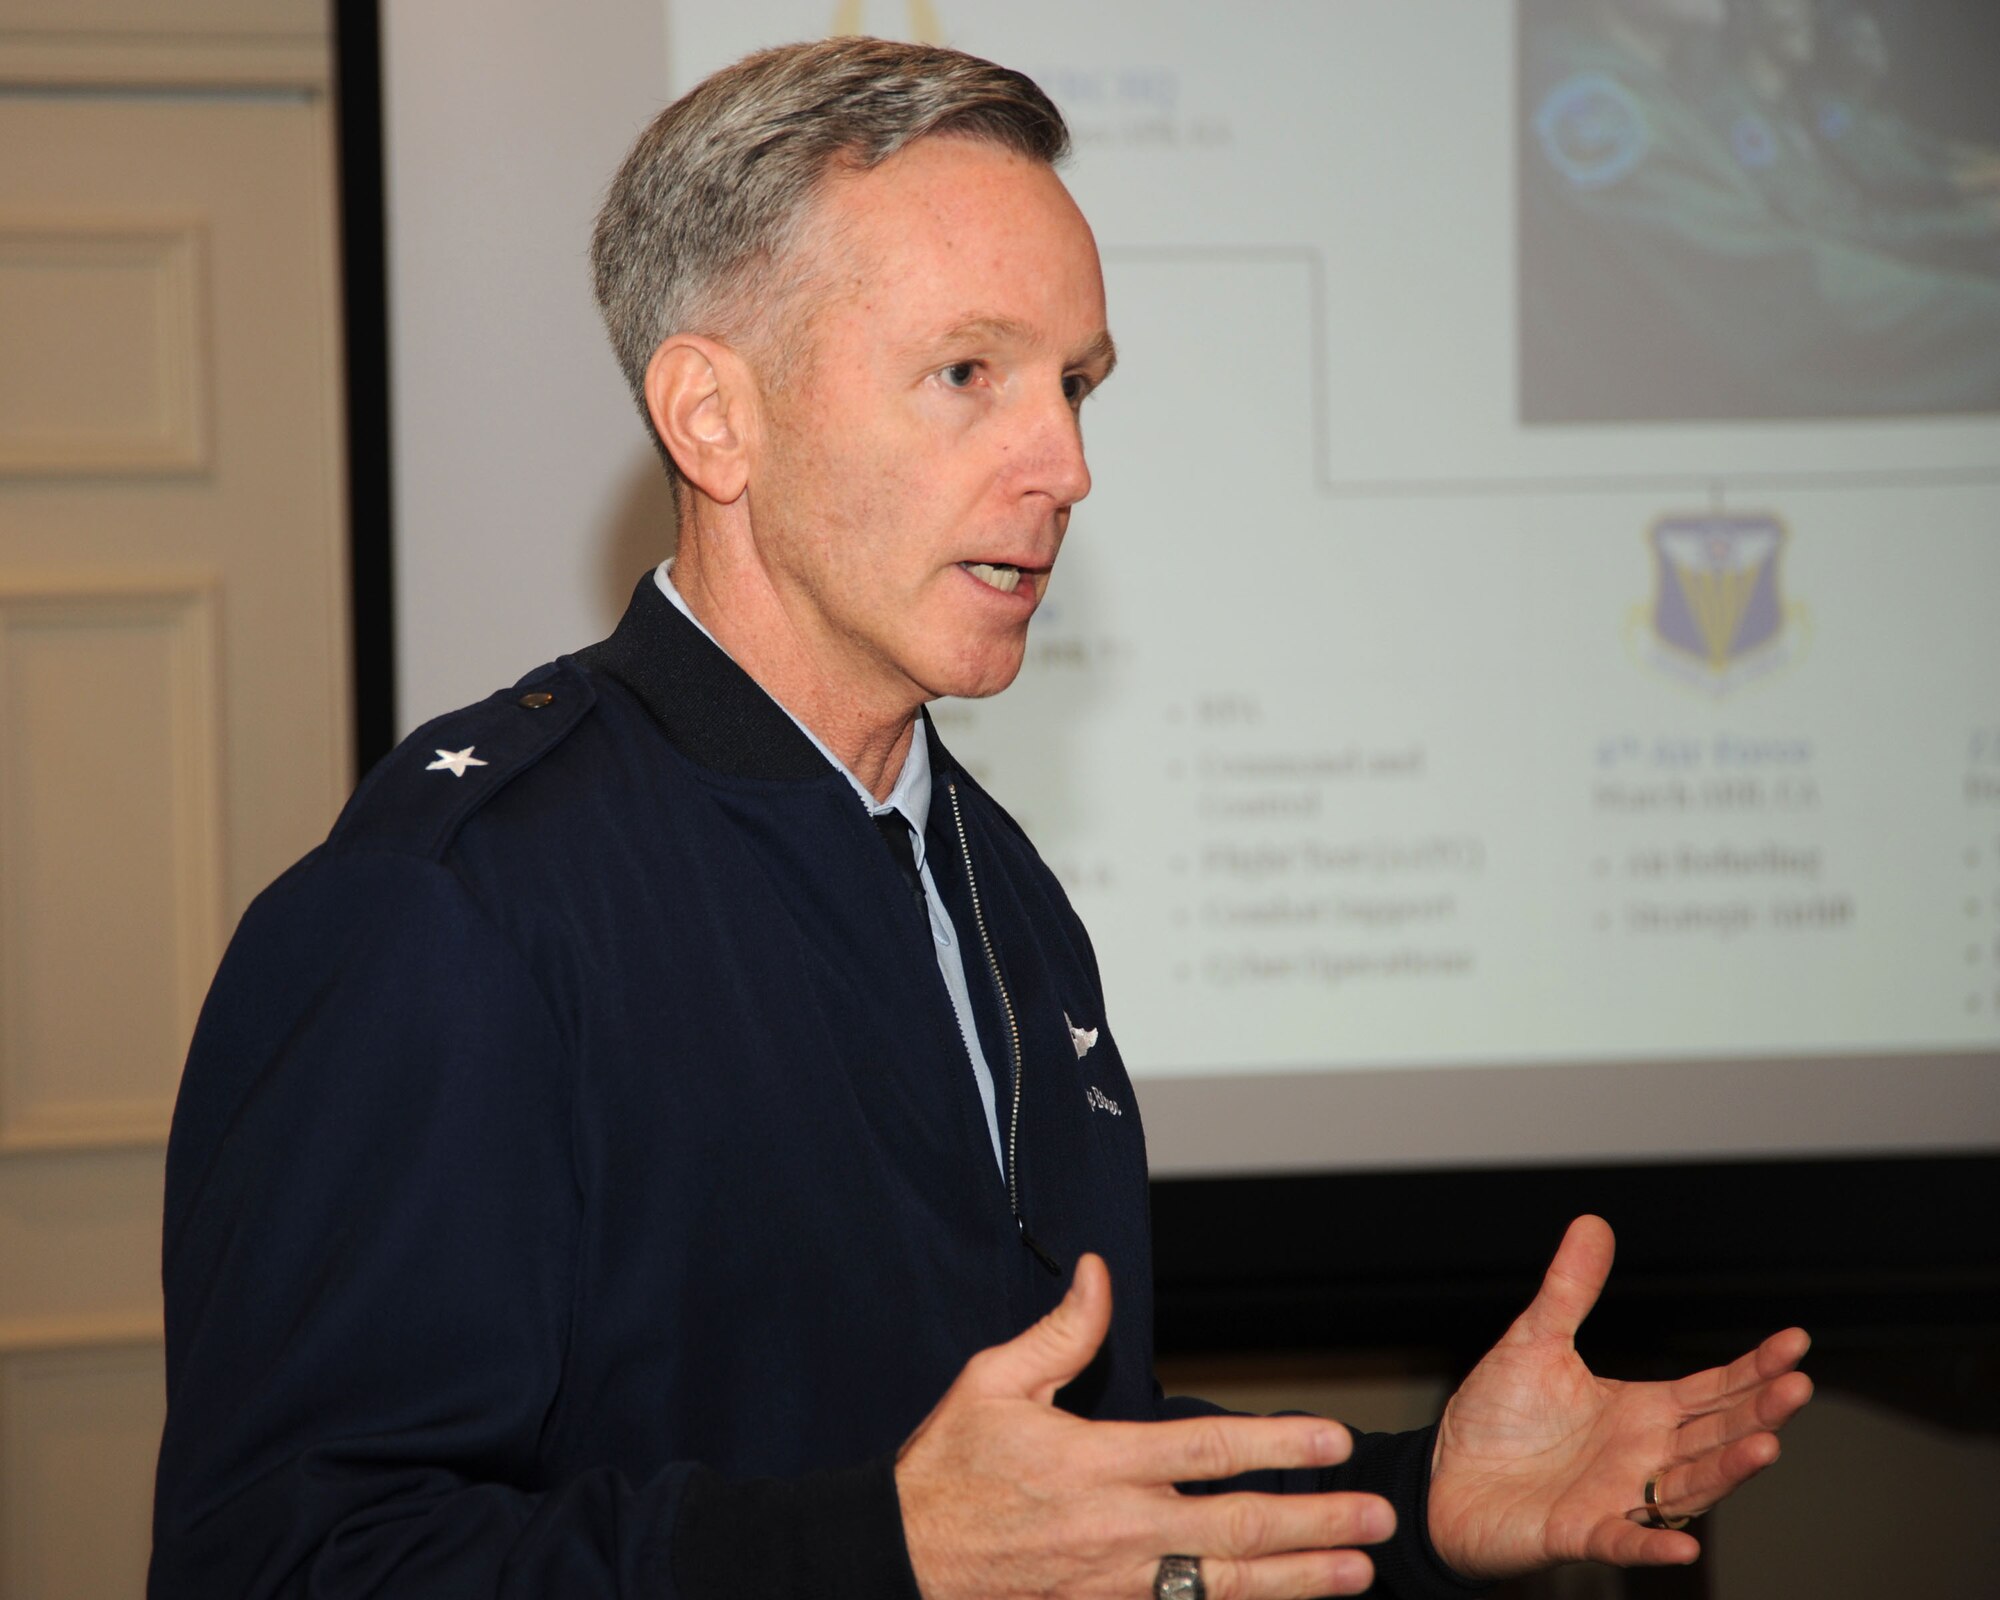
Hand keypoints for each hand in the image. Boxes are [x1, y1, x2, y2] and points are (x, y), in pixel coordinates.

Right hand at [896, 1254, 1393, 1599]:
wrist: (903, 1562)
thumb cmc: (947, 1470)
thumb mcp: (992, 1383)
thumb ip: (1059, 1333)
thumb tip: (1098, 1274)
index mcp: (1095, 1462)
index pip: (1207, 1451)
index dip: (1277, 1444)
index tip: (1331, 1439)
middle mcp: (1118, 1529)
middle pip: (1236, 1526)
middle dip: (1316, 1521)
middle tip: (1377, 1518)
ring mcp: (1115, 1583)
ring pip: (1224, 1584)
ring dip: (1298, 1579)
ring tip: (1356, 1573)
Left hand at [1427, 1215, 1812, 1581]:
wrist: (1444, 1477)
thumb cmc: (1495, 1419)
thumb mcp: (1534, 1341)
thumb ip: (1570, 1290)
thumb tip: (1593, 1223)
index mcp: (1639, 1411)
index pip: (1712, 1390)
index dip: (1755, 1370)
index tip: (1796, 1344)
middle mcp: (1641, 1456)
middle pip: (1715, 1434)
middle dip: (1758, 1413)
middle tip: (1798, 1388)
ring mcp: (1617, 1497)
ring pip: (1687, 1487)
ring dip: (1726, 1471)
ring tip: (1765, 1447)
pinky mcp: (1579, 1531)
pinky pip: (1623, 1542)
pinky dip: (1651, 1547)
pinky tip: (1682, 1548)